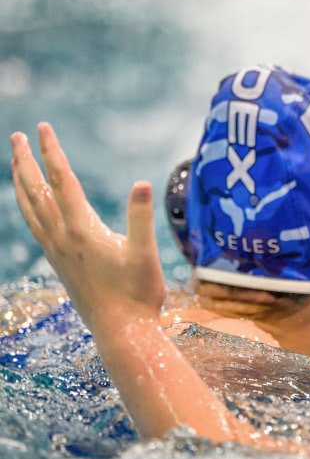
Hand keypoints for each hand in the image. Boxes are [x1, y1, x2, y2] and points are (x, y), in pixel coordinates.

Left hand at [11, 122, 165, 330]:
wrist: (121, 331)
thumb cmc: (139, 294)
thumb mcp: (145, 253)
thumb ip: (141, 217)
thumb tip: (142, 182)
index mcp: (83, 230)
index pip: (63, 180)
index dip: (53, 151)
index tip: (42, 126)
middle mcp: (63, 238)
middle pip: (37, 191)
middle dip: (26, 161)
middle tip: (17, 136)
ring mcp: (57, 252)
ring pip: (30, 209)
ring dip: (20, 183)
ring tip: (15, 164)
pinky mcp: (59, 264)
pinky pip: (35, 227)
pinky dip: (28, 208)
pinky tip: (32, 206)